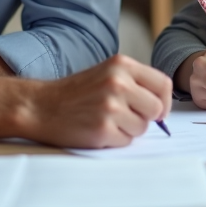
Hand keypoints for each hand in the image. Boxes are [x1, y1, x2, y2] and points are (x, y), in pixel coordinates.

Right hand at [19, 54, 171, 148]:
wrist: (41, 106)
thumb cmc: (76, 93)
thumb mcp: (106, 73)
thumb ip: (134, 83)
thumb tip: (162, 106)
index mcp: (121, 65)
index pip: (163, 84)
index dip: (164, 101)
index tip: (157, 111)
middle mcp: (118, 82)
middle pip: (156, 108)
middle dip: (146, 118)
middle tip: (126, 117)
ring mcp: (110, 106)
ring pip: (142, 127)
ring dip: (129, 130)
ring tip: (107, 121)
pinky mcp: (102, 129)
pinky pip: (126, 141)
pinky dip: (115, 140)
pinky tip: (98, 130)